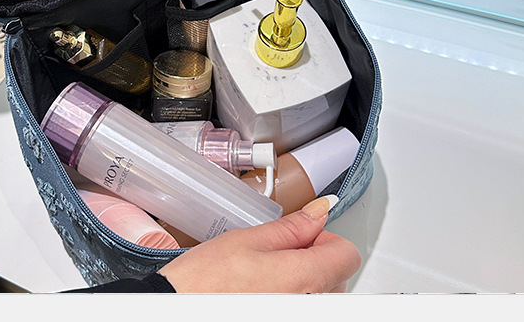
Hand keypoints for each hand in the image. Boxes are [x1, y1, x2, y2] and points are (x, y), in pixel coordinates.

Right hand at [157, 195, 360, 293]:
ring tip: (262, 278)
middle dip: (311, 258)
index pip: (346, 253)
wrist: (176, 313)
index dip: (323, 237)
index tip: (301, 235)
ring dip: (301, 281)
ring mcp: (298, 317)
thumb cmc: (205, 283)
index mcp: (306, 278)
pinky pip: (302, 307)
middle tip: (273, 254)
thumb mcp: (248, 240)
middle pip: (336, 276)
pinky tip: (260, 295)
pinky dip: (289, 298)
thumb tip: (319, 212)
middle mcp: (311, 305)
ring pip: (320, 295)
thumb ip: (291, 227)